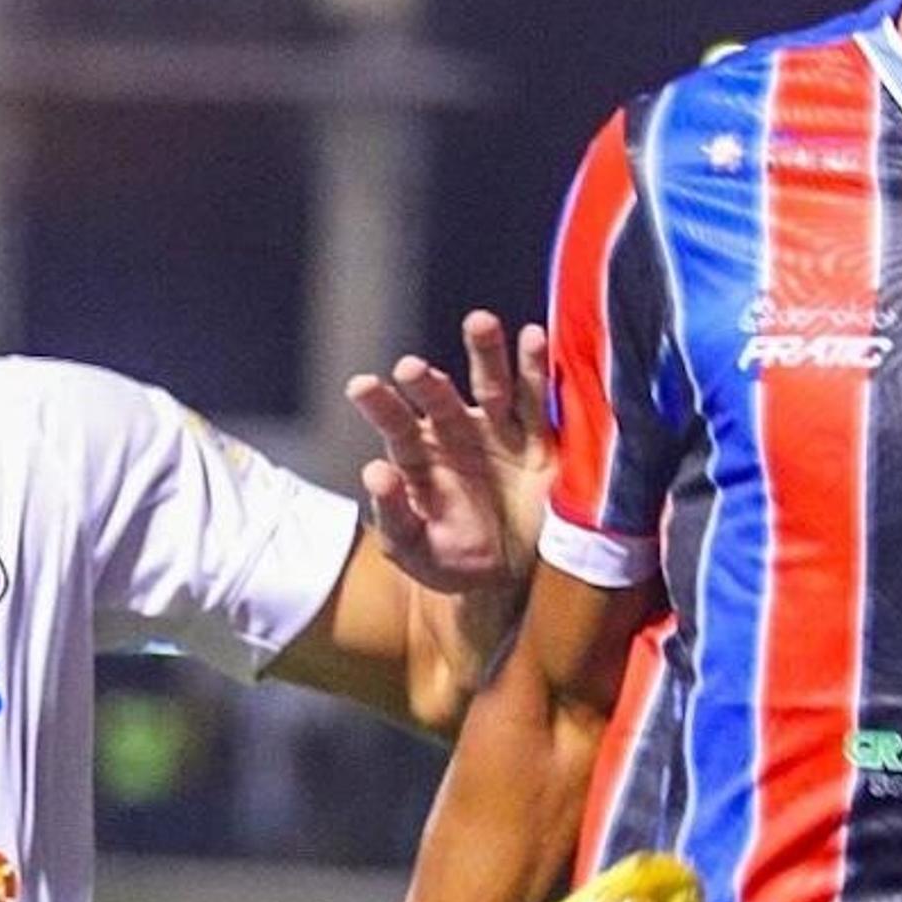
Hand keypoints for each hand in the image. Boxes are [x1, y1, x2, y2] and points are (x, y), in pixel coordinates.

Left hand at [348, 311, 552, 595]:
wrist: (512, 580)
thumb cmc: (452, 559)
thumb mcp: (414, 548)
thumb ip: (393, 515)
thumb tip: (375, 471)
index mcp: (420, 459)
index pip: (396, 426)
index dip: (382, 406)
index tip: (362, 386)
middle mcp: (456, 435)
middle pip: (440, 400)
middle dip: (427, 382)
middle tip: (411, 368)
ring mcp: (499, 433)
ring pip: (492, 386)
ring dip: (486, 353)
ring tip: (480, 322)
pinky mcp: (538, 441)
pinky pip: (538, 402)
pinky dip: (537, 368)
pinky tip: (536, 336)